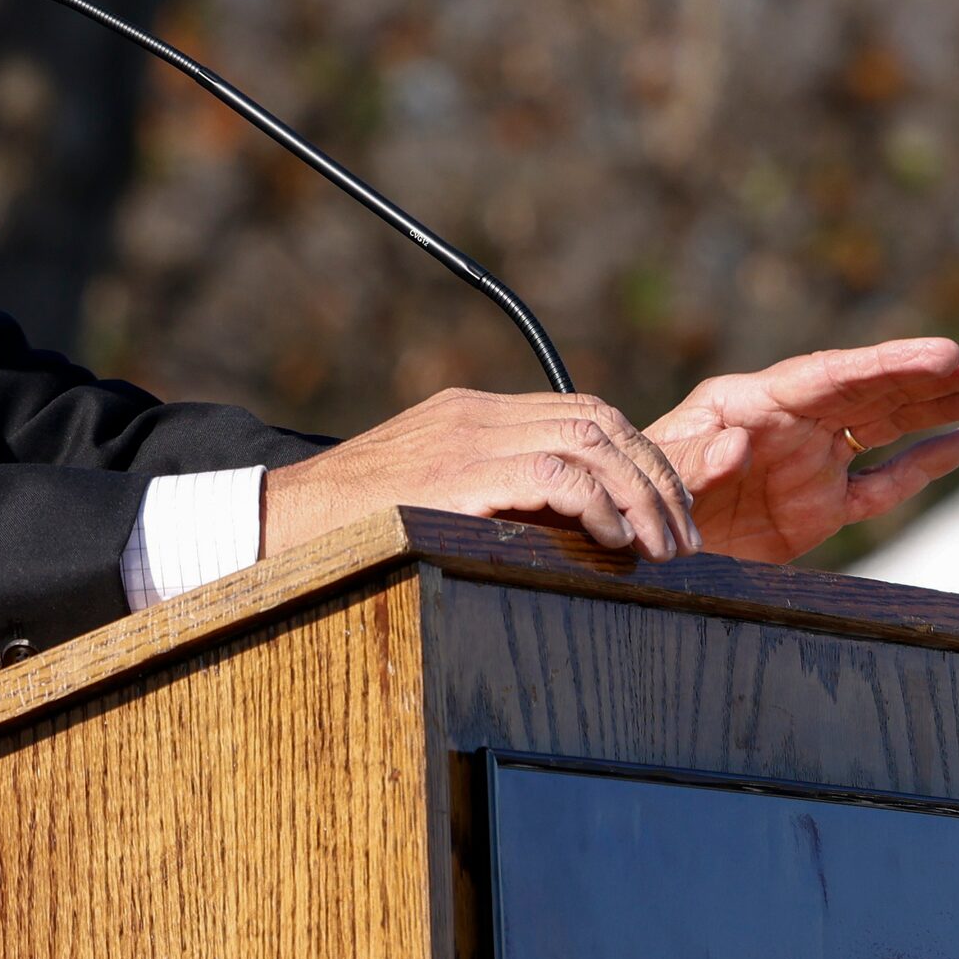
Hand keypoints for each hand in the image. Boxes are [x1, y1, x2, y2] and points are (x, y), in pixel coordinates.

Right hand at [264, 388, 699, 562]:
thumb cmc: (349, 527)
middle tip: (683, 535)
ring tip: (663, 547)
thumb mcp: (428, 493)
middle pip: (598, 417)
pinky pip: (553, 472)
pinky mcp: (456, 473)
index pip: (582, 410)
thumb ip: (487, 494)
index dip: (640, 453)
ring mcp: (464, 437)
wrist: (275, 524)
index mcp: (470, 413)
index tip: (669, 507)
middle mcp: (474, 413)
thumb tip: (564, 532)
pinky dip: (599, 503)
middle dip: (656, 473)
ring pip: (589, 438)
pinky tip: (614, 540)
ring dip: (641, 493)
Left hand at [643, 337, 958, 562]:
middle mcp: (788, 423)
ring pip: (887, 428)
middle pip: (873, 392)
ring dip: (943, 407)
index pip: (833, 376)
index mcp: (752, 401)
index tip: (945, 352)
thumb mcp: (659, 470)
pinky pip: (878, 483)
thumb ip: (697, 457)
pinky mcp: (816, 509)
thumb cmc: (637, 492)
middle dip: (936, 377)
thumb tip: (739, 444)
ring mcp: (807, 464)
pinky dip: (921, 464)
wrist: (635, 541)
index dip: (890, 364)